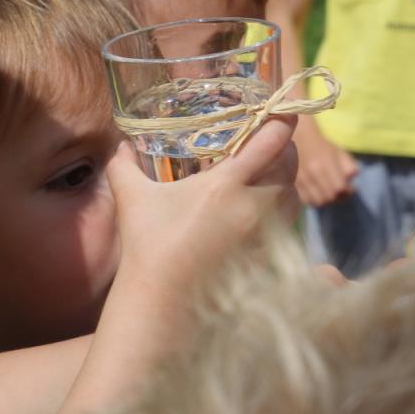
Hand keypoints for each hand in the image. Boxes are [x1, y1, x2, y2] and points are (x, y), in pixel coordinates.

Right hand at [106, 119, 297, 304]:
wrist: (161, 301)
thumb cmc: (147, 246)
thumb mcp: (132, 198)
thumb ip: (124, 165)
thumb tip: (121, 144)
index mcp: (225, 185)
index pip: (271, 141)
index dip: (281, 121)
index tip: (282, 111)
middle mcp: (254, 207)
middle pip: (290, 167)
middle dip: (283, 152)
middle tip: (269, 145)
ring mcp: (265, 236)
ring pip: (294, 198)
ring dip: (285, 183)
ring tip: (266, 179)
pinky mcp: (267, 259)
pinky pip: (287, 228)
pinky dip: (279, 215)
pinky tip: (259, 215)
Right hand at [293, 117, 357, 206]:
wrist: (297, 139)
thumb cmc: (322, 145)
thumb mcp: (340, 152)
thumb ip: (350, 166)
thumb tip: (351, 181)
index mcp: (325, 164)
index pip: (339, 188)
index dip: (348, 192)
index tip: (351, 188)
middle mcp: (311, 173)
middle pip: (329, 197)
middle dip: (338, 197)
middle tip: (340, 192)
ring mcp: (300, 180)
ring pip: (317, 201)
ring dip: (325, 200)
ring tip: (328, 193)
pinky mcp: (292, 183)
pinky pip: (305, 200)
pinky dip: (313, 200)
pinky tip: (316, 193)